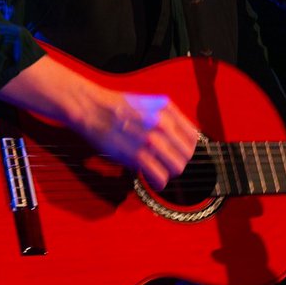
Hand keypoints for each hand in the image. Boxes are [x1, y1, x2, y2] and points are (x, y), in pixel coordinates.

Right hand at [0, 55, 199, 189]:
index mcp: (167, 110)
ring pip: (176, 168)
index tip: (182, 153)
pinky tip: (154, 179)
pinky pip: (159, 177)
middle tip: (170, 164)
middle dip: (180, 162)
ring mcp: (151, 140)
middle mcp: (163, 124)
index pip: (193, 136)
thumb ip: (168, 117)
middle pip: (187, 154)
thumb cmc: (117, 105)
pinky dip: (159, 182)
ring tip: (161, 172)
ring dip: (170, 173)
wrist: (92, 107)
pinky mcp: (137, 155)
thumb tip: (185, 136)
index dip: (189, 148)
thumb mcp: (149, 102)